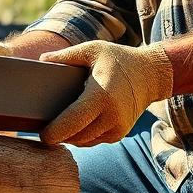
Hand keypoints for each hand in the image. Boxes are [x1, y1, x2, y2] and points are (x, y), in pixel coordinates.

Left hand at [39, 41, 172, 145]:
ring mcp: (117, 128)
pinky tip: (73, 126)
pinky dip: (81, 136)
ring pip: (84, 142)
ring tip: (56, 125)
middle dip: (58, 135)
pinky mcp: (119, 134)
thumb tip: (42, 59)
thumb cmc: (119, 59)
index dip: (54, 132)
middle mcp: (111, 116)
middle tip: (42, 128)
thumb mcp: (93, 50)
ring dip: (69, 137)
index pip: (73, 122)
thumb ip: (66, 56)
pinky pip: (93, 140)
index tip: (42, 134)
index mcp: (102, 96)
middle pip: (75, 136)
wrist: (151, 74)